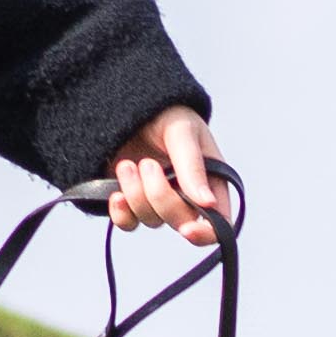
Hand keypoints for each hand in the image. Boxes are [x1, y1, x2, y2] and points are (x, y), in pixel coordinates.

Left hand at [94, 106, 236, 241]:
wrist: (127, 103)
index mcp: (212, 181)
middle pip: (181, 223)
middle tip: (148, 164)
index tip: (187, 230)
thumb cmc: (166, 113)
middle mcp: (189, 197)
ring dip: (136, 195)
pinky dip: (121, 212)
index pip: (219, 222)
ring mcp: (159, 202)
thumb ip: (193, 166)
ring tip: (127, 165)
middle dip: (160, 197)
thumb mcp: (182, 132)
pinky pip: (129, 223)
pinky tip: (116, 193)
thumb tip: (207, 203)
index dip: (206, 233)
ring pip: (152, 220)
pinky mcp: (133, 202)